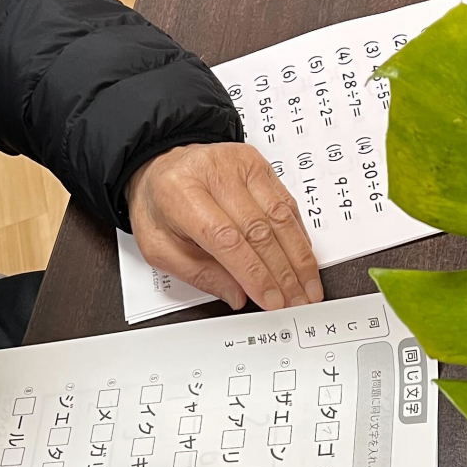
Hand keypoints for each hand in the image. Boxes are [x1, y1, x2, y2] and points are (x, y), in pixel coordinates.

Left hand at [126, 142, 324, 310]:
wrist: (161, 165)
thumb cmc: (159, 206)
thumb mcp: (159, 247)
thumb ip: (198, 274)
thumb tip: (238, 295)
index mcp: (180, 193)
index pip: (227, 239)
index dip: (254, 274)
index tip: (271, 300)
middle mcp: (214, 172)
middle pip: (259, 230)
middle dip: (282, 273)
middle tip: (295, 302)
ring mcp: (239, 165)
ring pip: (280, 216)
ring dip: (298, 258)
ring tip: (307, 288)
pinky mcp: (258, 164)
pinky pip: (287, 203)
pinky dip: (298, 235)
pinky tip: (303, 259)